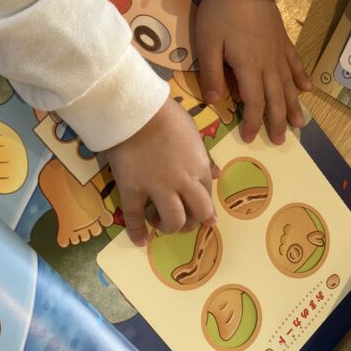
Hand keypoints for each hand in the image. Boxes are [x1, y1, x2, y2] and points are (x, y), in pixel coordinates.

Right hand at [106, 97, 217, 244]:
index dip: (204, 207)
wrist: (135, 109)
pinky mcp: (133, 189)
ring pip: (173, 221)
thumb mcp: (194, 134)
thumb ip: (204, 157)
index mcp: (199, 167)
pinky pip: (136, 217)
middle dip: (192, 222)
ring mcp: (158, 187)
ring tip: (160, 222)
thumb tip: (217, 175)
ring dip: (170, 227)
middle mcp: (183, 182)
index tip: (200, 213)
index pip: (207, 196)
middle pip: (197, 214)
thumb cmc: (166, 115)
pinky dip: (138, 232)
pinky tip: (141, 241)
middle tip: (182, 221)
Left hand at [196, 0, 311, 144]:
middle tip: (280, 141)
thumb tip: (213, 101)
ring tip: (301, 124)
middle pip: (276, 98)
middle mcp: (269, 63)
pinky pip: (295, 63)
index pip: (253, 102)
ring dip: (295, 106)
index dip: (252, 122)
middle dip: (278, 121)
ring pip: (290, 85)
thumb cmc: (220, 12)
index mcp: (249, 67)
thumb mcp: (207, 42)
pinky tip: (307, 89)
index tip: (249, 137)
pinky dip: (302, 78)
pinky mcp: (283, 40)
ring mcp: (279, 51)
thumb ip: (211, 72)